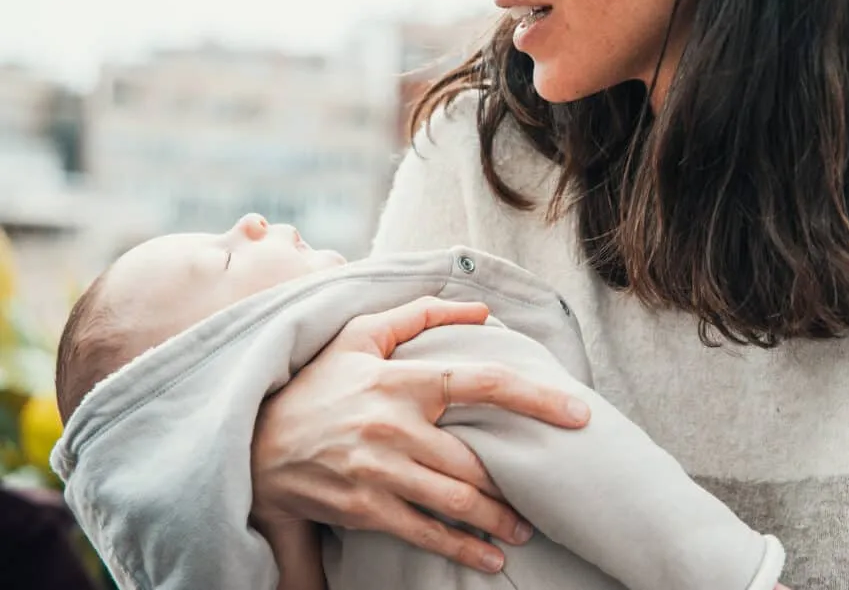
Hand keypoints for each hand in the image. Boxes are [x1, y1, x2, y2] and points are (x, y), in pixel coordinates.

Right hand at [251, 296, 591, 573]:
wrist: (252, 444)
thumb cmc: (315, 385)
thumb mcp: (358, 335)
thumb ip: (420, 315)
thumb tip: (482, 309)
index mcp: (400, 381)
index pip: (483, 382)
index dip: (537, 397)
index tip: (578, 413)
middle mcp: (395, 427)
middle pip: (477, 459)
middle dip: (517, 481)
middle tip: (547, 493)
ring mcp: (380, 472)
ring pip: (459, 500)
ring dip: (499, 520)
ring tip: (524, 529)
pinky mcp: (366, 509)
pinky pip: (427, 532)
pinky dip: (464, 549)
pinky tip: (490, 556)